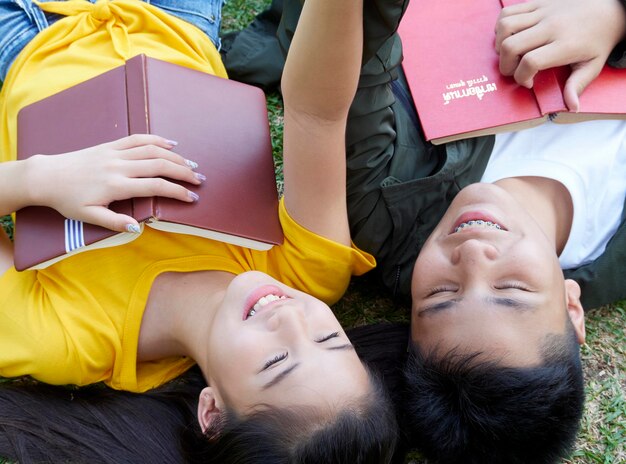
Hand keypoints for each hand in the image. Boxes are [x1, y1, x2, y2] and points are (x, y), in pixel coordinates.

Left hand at [26, 134, 203, 231]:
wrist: (46, 177)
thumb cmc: (67, 200)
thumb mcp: (88, 217)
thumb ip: (114, 222)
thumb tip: (137, 228)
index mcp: (116, 185)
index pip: (155, 187)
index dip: (177, 192)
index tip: (191, 198)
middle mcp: (119, 166)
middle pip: (160, 165)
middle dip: (183, 173)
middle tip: (200, 180)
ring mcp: (115, 153)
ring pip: (152, 150)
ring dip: (175, 156)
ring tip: (191, 164)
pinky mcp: (110, 145)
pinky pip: (137, 139)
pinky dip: (156, 139)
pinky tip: (170, 143)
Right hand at [495, 0, 625, 110]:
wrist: (610, 9)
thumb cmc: (599, 39)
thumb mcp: (593, 65)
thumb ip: (577, 86)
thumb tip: (571, 107)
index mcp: (565, 45)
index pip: (530, 62)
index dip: (521, 77)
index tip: (529, 82)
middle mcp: (551, 27)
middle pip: (511, 46)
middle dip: (506, 65)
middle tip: (514, 71)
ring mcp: (543, 12)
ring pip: (505, 28)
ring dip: (500, 45)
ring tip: (510, 54)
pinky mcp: (537, 2)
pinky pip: (507, 12)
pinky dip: (500, 27)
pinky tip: (509, 37)